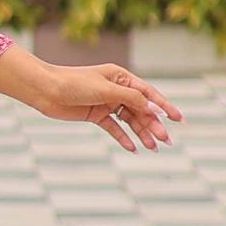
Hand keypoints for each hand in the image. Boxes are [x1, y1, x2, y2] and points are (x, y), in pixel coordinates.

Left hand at [29, 60, 181, 151]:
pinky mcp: (96, 115)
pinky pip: (114, 128)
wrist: (46, 90)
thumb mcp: (106, 90)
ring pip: (129, 121)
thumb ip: (130, 98)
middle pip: (140, 109)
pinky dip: (123, 137)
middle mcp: (116, 90)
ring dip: (142, 133)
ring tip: (154, 147)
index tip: (179, 119)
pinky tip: (133, 148)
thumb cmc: (75, 83)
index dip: (164, 105)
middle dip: (154, 124)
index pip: (148, 93)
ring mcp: (106, 103)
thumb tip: (153, 107)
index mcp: (121, 77)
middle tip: (166, 140)